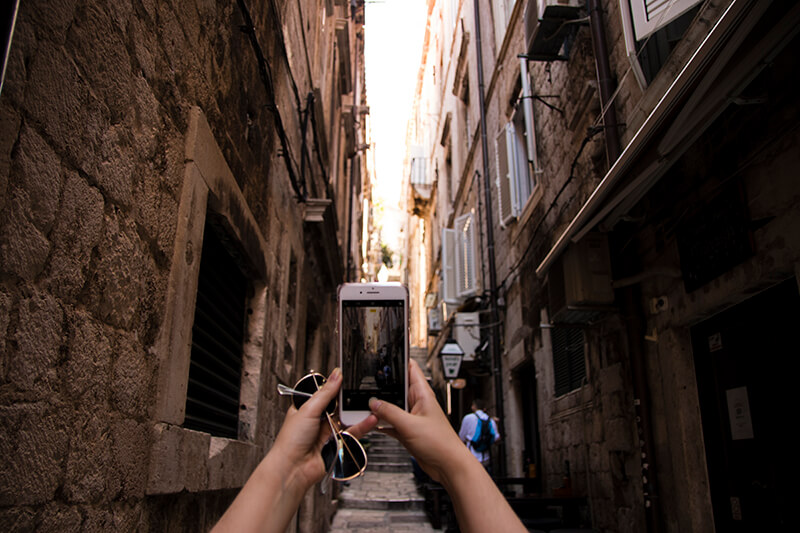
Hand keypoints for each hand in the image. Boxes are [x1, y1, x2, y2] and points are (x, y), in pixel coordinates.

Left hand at [211, 369, 377, 532]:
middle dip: (350, 401)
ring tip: (370, 406)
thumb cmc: (290, 441)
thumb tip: (336, 374)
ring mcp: (328, 432)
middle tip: (362, 394)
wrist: (293, 468)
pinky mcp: (338, 443)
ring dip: (358, 413)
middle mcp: (318, 419)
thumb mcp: (308, 409)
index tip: (349, 380)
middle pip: (339, 406)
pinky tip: (369, 420)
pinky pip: (352, 433)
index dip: (337, 387)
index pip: (326, 393)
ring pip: (347, 419)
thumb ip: (325, 392)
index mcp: (307, 408)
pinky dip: (361, 426)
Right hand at [368, 359, 469, 483]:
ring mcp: (412, 417)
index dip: (398, 360)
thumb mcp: (410, 425)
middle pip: (396, 388)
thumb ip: (390, 412)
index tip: (384, 356)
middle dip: (382, 388)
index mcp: (422, 394)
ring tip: (365, 407)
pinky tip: (372, 424)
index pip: (410, 368)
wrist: (447, 465)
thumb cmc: (440, 443)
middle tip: (366, 387)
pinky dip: (381, 423)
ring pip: (391, 407)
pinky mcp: (408, 431)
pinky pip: (390, 422)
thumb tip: (374, 403)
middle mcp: (417, 403)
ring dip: (380, 408)